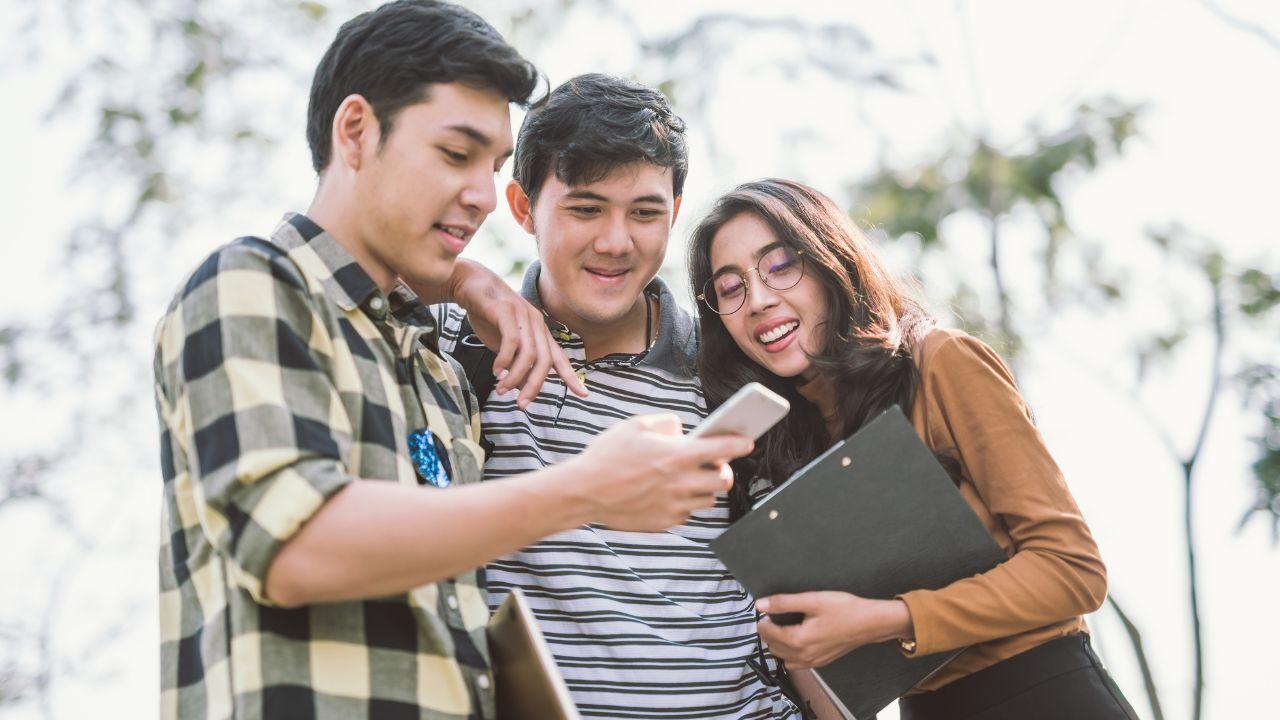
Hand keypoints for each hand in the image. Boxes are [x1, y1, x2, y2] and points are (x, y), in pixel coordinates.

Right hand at [443, 260, 588, 407]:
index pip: (559, 358)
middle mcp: (536, 324)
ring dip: (515, 377)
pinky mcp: (506, 311)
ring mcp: (523, 316)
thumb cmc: (489, 317)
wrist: (471, 285)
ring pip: (529, 354)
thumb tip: (523, 389)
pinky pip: (512, 341)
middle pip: (545, 361)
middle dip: (535, 386)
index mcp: (540, 332)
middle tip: (521, 405)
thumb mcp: (505, 346)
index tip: (583, 394)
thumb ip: (516, 364)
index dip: (571, 377)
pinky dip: (504, 359)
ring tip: (502, 390)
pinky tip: (496, 370)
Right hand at [569, 413, 752, 531]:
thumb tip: (682, 430)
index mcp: (677, 455)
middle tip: (713, 463)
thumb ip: (666, 423)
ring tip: (689, 477)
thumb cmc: (607, 455)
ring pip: (708, 499)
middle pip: (724, 480)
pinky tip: (668, 491)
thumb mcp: (635, 425)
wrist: (583, 492)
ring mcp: (674, 506)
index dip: (740, 444)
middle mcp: (681, 483)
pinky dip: (684, 502)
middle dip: (723, 470)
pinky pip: (687, 512)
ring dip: (705, 487)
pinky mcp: (664, 522)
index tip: (748, 441)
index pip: (723, 449)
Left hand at [755, 592, 913, 668]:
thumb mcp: (812, 600)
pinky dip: (789, 653)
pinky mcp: (820, 663)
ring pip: (782, 657)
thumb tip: (760, 605)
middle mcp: (803, 656)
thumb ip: (784, 603)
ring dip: (777, 644)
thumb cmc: (843, 609)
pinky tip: (796, 639)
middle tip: (774, 616)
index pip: (767, 633)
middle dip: (768, 632)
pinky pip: (795, 663)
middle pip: (772, 647)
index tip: (767, 609)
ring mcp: (812, 662)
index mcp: (798, 640)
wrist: (869, 623)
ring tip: (783, 627)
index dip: (763, 620)